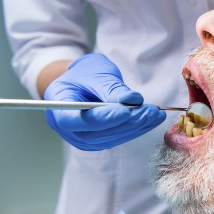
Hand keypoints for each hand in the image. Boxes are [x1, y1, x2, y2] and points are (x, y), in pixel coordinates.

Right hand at [44, 53, 165, 150]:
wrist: (82, 82)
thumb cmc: (85, 74)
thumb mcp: (96, 73)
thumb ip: (111, 88)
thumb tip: (133, 99)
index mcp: (58, 107)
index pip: (77, 119)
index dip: (102, 118)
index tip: (126, 111)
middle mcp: (68, 128)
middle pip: (97, 132)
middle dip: (127, 122)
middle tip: (150, 111)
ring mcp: (83, 138)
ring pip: (111, 138)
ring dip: (136, 127)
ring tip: (155, 114)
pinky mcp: (99, 140)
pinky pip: (118, 137)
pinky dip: (136, 129)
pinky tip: (151, 119)